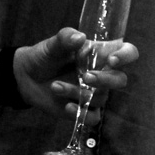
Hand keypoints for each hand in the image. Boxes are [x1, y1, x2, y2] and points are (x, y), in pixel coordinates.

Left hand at [14, 27, 138, 125]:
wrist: (26, 76)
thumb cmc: (45, 55)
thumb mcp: (52, 44)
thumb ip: (65, 38)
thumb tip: (80, 37)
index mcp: (100, 54)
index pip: (127, 52)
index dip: (125, 56)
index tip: (112, 60)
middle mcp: (102, 73)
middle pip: (120, 80)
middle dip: (106, 80)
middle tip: (86, 77)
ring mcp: (94, 93)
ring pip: (101, 98)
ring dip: (78, 93)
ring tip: (55, 86)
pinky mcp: (84, 109)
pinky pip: (93, 117)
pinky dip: (82, 113)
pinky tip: (66, 106)